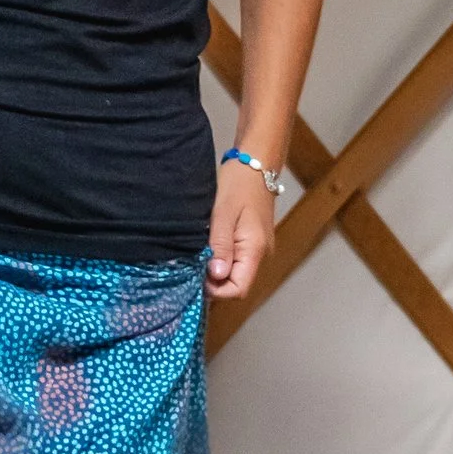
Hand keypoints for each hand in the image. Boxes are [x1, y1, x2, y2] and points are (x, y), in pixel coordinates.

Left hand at [206, 158, 278, 299]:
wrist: (256, 163)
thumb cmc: (238, 184)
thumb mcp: (223, 212)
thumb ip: (221, 245)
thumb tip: (216, 276)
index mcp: (254, 249)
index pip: (239, 289)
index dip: (217, 290)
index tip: (196, 276)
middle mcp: (260, 254)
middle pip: (237, 284)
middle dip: (214, 282)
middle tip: (192, 266)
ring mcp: (258, 248)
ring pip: (236, 273)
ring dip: (216, 271)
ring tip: (197, 256)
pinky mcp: (252, 241)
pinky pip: (237, 260)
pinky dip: (221, 260)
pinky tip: (207, 249)